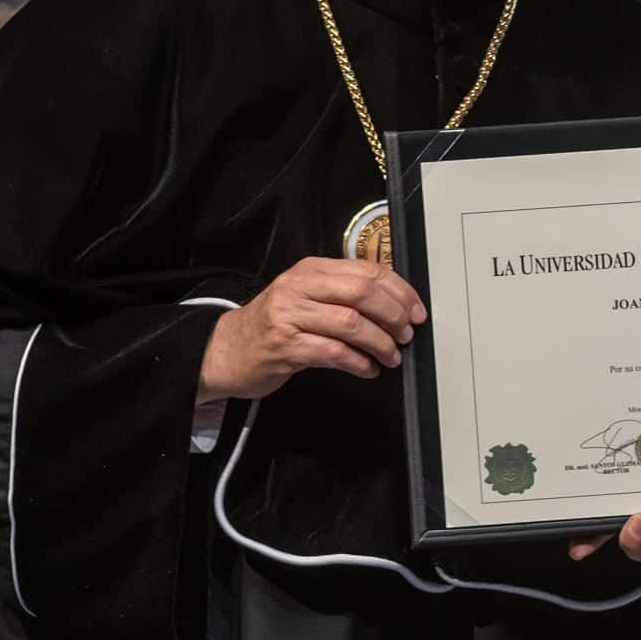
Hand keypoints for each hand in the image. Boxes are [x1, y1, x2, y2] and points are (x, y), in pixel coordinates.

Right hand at [196, 257, 426, 403]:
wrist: (224, 350)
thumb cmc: (274, 324)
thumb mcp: (305, 296)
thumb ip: (342, 293)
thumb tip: (394, 305)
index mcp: (311, 270)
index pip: (367, 271)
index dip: (400, 291)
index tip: (416, 310)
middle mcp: (299, 287)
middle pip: (362, 293)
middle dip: (394, 315)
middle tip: (406, 334)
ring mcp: (290, 316)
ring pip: (351, 323)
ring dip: (380, 343)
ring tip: (391, 356)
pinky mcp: (285, 348)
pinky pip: (333, 353)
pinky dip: (358, 362)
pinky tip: (368, 369)